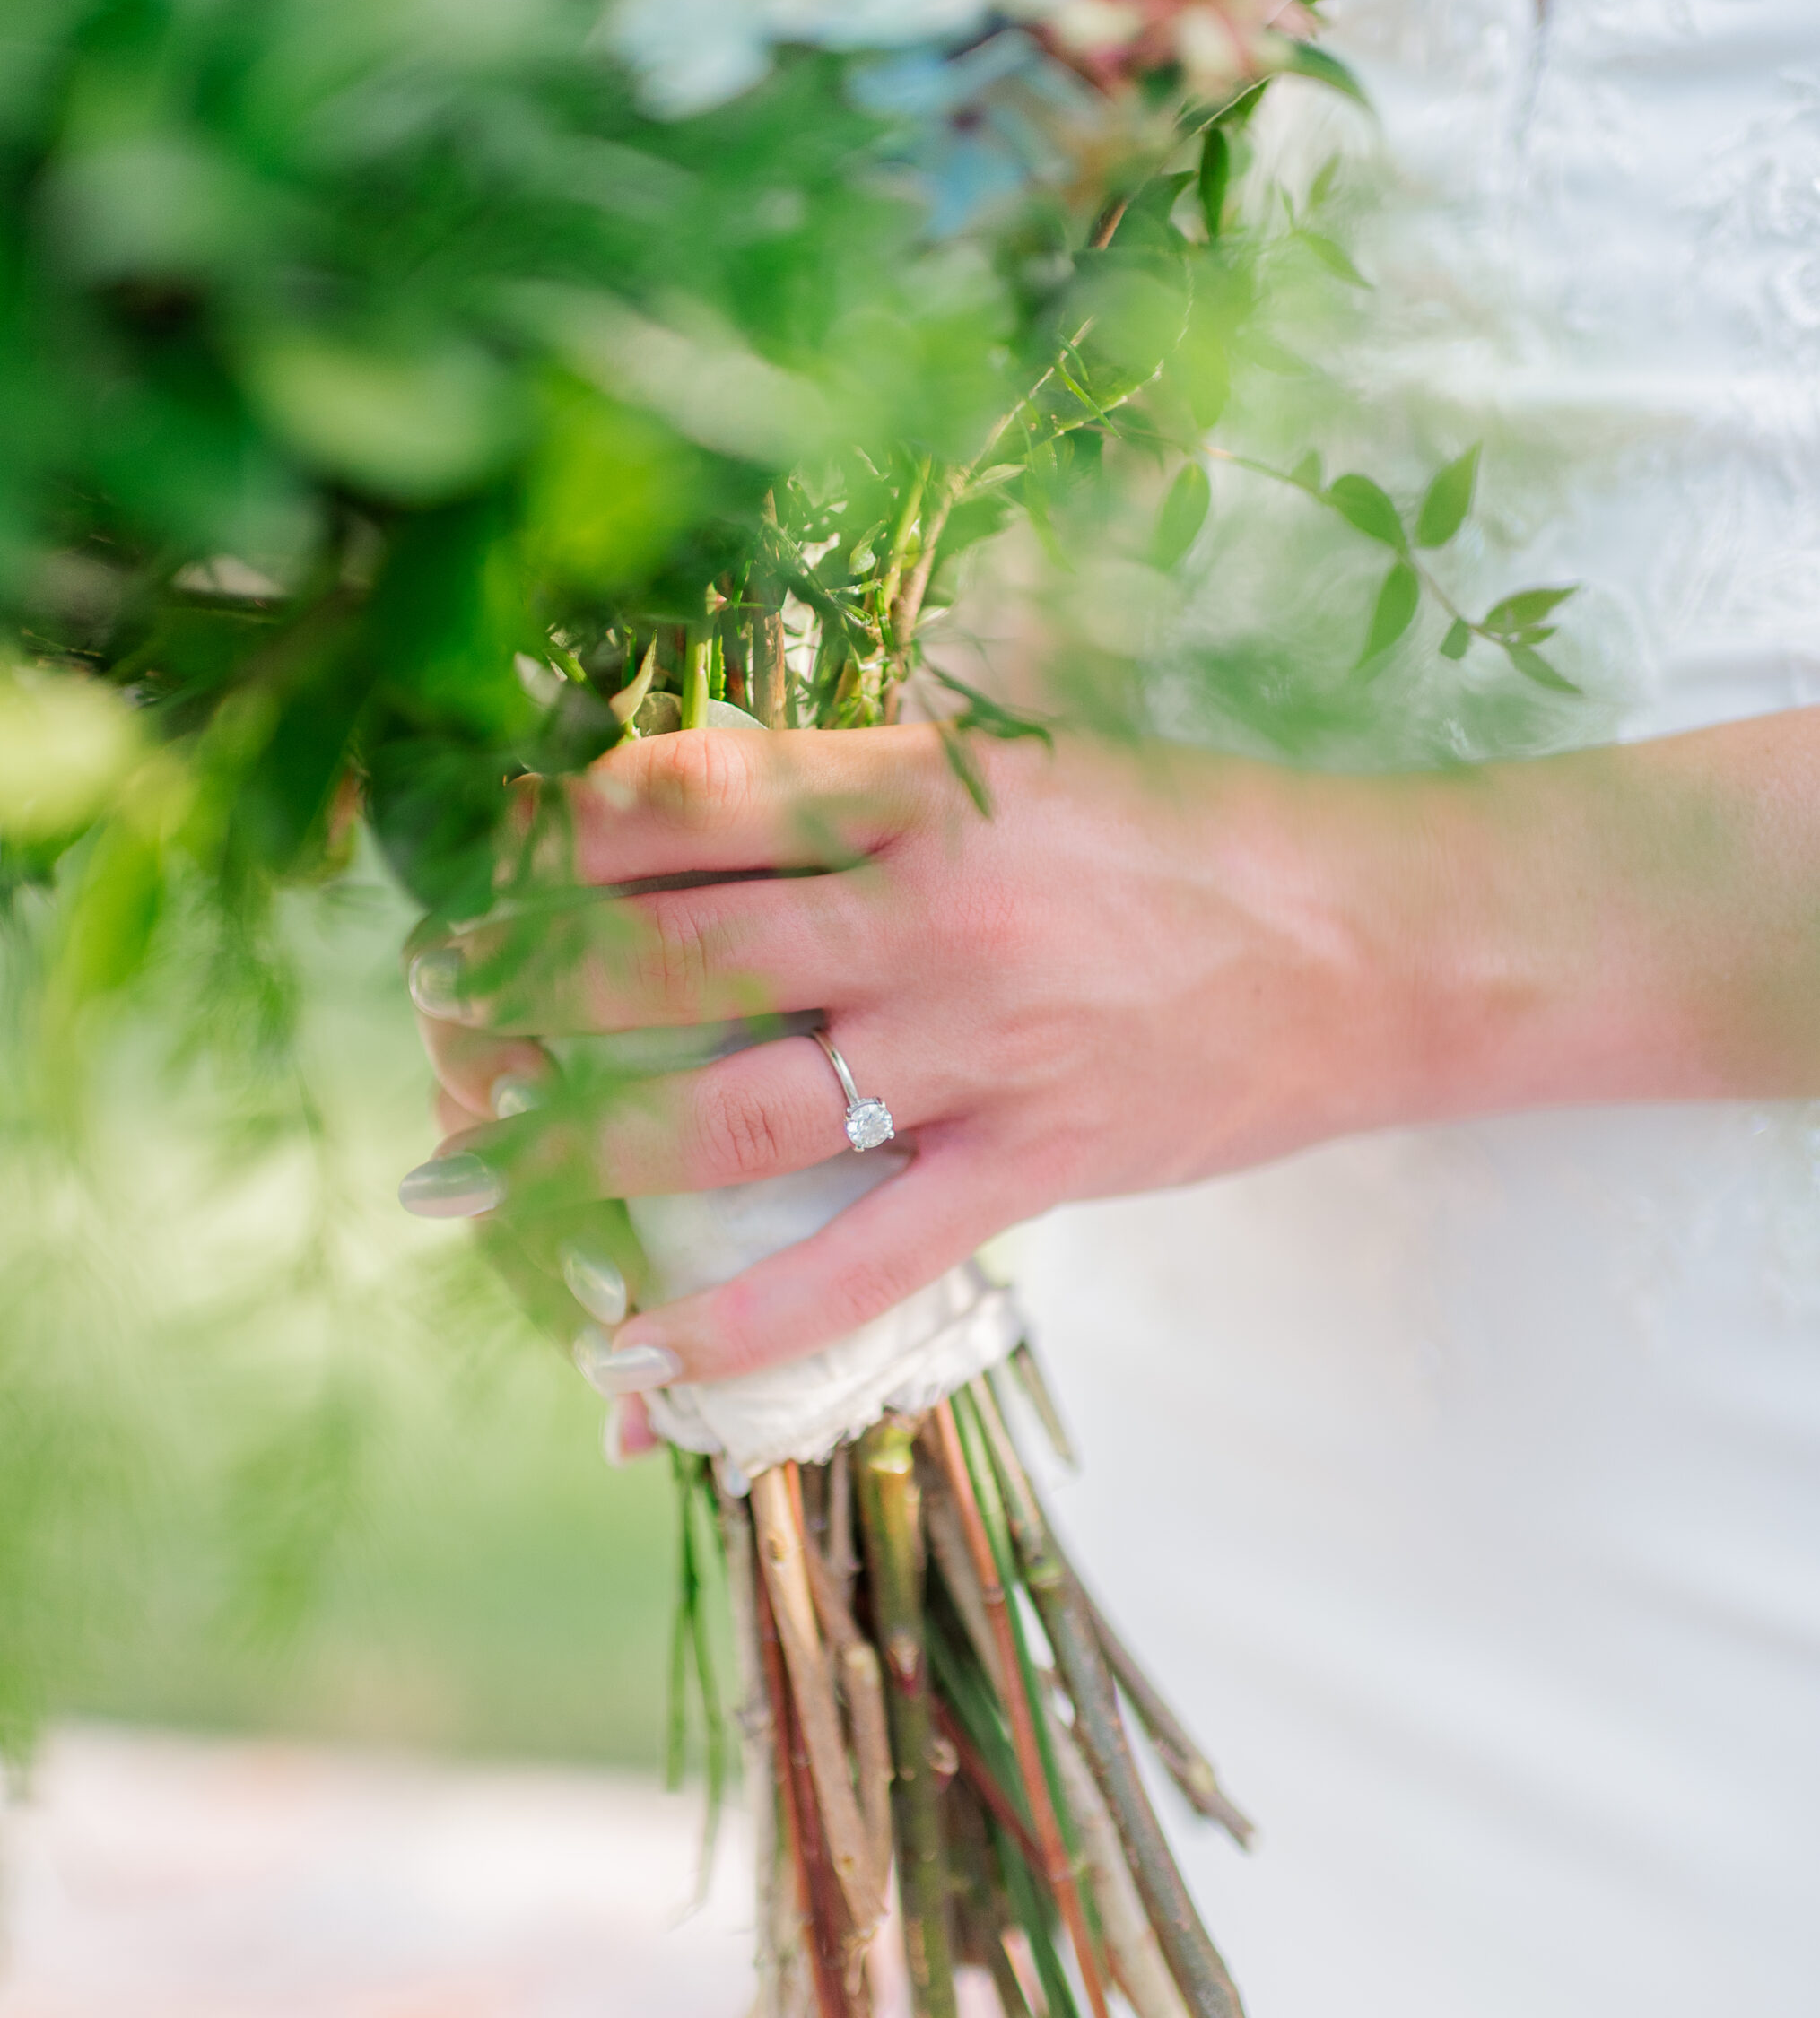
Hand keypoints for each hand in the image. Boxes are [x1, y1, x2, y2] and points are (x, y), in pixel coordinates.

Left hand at [400, 708, 1819, 1388]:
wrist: (1379, 941)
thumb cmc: (1199, 838)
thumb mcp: (1038, 758)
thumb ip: (882, 777)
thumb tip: (721, 792)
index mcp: (924, 786)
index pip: (688, 793)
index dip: (563, 828)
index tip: (504, 857)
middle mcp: (927, 912)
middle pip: (668, 950)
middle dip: (525, 985)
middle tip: (436, 1006)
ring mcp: (974, 1052)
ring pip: (729, 1103)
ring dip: (580, 1142)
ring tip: (472, 1166)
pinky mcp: (1029, 1170)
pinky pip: (856, 1262)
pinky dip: (743, 1324)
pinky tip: (639, 1367)